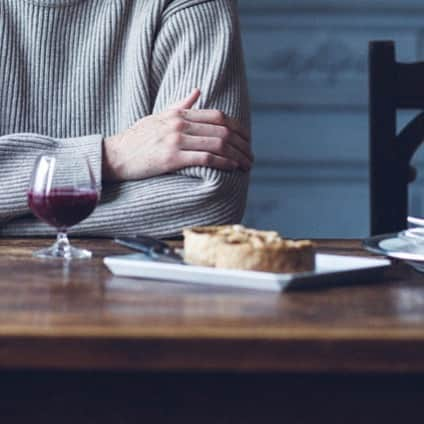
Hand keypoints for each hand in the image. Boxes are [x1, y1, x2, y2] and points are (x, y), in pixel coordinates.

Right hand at [102, 89, 252, 181]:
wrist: (113, 155)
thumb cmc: (136, 139)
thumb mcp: (158, 116)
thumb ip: (180, 105)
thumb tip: (198, 90)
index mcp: (178, 114)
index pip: (218, 116)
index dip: (238, 127)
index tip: (247, 139)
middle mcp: (179, 124)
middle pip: (222, 130)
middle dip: (242, 144)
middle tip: (251, 156)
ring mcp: (175, 140)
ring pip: (217, 144)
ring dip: (237, 155)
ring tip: (247, 165)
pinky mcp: (171, 158)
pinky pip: (205, 158)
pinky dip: (223, 163)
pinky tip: (233, 168)